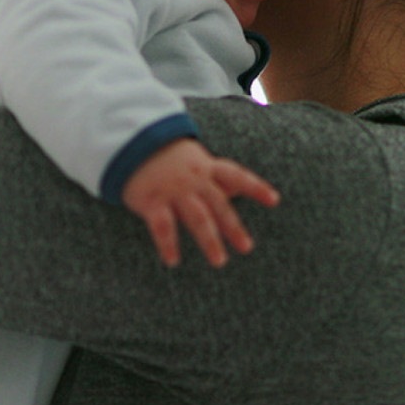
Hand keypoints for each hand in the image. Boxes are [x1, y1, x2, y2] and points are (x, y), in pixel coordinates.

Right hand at [121, 138, 278, 267]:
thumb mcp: (195, 160)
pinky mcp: (152, 201)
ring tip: (219, 261)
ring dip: (209, 239)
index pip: (236, 176)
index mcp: (206, 168)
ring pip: (196, 217)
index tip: (274, 200)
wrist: (130, 144)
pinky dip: (168, 244)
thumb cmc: (167, 157)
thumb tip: (240, 190)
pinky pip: (163, 226)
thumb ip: (215, 176)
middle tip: (246, 247)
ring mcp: (173, 190)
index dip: (255, 187)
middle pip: (219, 204)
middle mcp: (194, 180)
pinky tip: (173, 261)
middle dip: (233, 226)